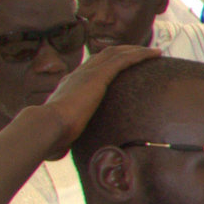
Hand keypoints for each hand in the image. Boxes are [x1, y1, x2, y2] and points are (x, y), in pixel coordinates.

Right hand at [27, 43, 162, 157]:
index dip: (106, 63)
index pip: (90, 68)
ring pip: (117, 53)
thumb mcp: (60, 133)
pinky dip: (141, 55)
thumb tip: (57, 153)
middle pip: (105, 55)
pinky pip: (124, 59)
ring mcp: (88, 72)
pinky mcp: (99, 75)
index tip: (120, 65)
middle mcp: (79, 74)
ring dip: (137, 51)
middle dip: (124, 51)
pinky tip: (155, 54)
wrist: (47, 127)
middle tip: (142, 53)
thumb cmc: (52, 136)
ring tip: (154, 52)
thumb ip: (62, 137)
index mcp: (69, 85)